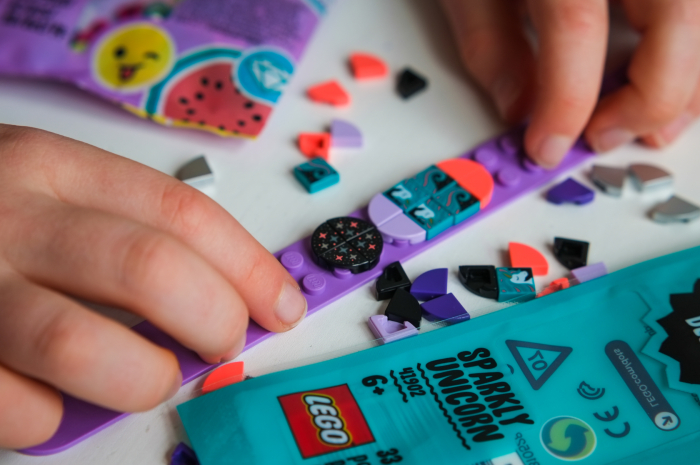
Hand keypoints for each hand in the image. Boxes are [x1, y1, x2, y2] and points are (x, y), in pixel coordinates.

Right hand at [0, 125, 306, 448]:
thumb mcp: (50, 188)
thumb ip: (127, 229)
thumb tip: (228, 294)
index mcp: (54, 168)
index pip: (185, 214)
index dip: (250, 269)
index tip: (283, 307)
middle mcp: (10, 218)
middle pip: (151, 272)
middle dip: (213, 321)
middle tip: (221, 343)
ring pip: (84, 348)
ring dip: (141, 377)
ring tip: (147, 376)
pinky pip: (16, 410)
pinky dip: (53, 420)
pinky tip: (56, 401)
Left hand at [440, 0, 699, 166]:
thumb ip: (492, 43)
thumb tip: (520, 109)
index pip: (576, 26)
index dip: (565, 102)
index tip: (547, 147)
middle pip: (677, 17)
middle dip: (650, 96)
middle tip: (605, 136)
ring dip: (691, 78)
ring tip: (654, 123)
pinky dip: (696, 46)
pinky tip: (674, 71)